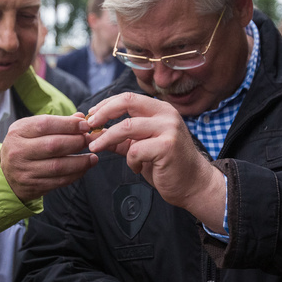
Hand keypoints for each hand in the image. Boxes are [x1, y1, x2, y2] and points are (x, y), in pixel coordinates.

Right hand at [0, 114, 95, 201]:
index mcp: (18, 132)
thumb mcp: (32, 130)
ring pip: (59, 166)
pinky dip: (75, 174)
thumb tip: (80, 118)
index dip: (68, 124)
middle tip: (90, 140)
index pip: (45, 124)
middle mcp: (19, 151)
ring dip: (80, 162)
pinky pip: (59, 181)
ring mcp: (25, 171)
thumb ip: (56, 123)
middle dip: (77, 142)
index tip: (85, 125)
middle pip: (54, 145)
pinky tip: (83, 168)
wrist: (5, 174)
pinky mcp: (33, 186)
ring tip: (93, 157)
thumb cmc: (24, 147)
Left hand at [85, 93, 225, 230]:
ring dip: (106, 138)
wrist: (193, 184)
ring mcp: (168, 129)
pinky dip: (130, 161)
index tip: (91, 116)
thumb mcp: (141, 146)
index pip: (127, 97)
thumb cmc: (167, 165)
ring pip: (126, 127)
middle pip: (126, 102)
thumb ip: (121, 138)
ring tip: (96, 147)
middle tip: (89, 126)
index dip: (106, 105)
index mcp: (160, 110)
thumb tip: (94, 133)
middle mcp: (166, 114)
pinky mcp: (167, 146)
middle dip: (103, 113)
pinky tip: (138, 168)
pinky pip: (135, 150)